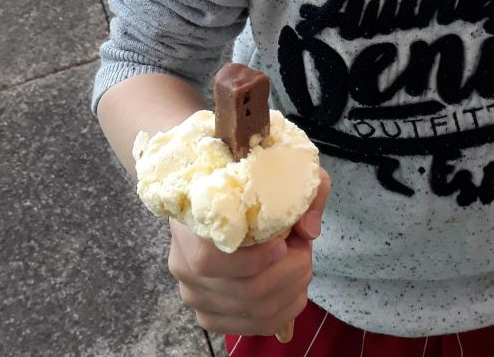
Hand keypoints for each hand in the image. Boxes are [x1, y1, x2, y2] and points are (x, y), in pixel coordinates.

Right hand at [168, 167, 330, 336]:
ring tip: (301, 263)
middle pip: (244, 290)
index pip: (210, 260)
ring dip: (291, 290)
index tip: (283, 242)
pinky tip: (293, 287)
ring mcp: (195, 296)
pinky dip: (284, 310)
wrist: (221, 199)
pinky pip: (254, 326)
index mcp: (188, 226)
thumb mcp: (275, 166)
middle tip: (304, 250)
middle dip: (288, 272)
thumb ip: (300, 189)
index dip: (254, 259)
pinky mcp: (210, 316)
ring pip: (254, 311)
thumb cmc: (248, 182)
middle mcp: (184, 266)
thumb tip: (309, 229)